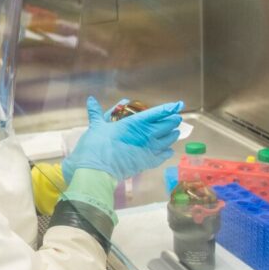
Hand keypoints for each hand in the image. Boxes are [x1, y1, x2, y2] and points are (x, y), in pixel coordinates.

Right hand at [62, 97, 182, 183]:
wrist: (97, 170)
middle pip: (166, 125)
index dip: (169, 108)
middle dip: (172, 121)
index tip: (178, 105)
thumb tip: (90, 100)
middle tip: (176, 119)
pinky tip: (169, 151)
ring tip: (175, 132)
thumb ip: (96, 113)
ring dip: (172, 135)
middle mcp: (146, 135)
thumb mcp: (96, 126)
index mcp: (134, 123)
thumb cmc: (96, 145)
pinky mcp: (148, 163)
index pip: (157, 113)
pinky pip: (163, 156)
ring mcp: (148, 150)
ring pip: (168, 140)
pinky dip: (167, 152)